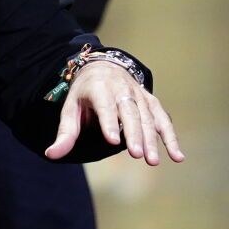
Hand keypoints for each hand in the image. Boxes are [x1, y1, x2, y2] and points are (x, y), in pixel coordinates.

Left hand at [45, 62, 184, 164]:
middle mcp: (121, 89)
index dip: (109, 123)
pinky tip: (177, 156)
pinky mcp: (151, 101)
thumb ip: (65, 133)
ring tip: (152, 161)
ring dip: (152, 140)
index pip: (105, 106)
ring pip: (147, 117)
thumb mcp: (70, 108)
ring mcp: (138, 94)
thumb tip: (51, 155)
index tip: (112, 141)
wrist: (103, 67)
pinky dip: (170, 137)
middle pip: (129, 113)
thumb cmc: (84, 94)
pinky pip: (162, 119)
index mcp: (98, 88)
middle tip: (135, 155)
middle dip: (134, 134)